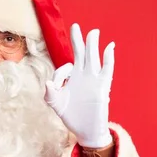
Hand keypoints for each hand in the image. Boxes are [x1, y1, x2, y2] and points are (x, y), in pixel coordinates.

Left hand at [45, 23, 114, 147]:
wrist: (85, 130)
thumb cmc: (71, 116)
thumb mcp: (56, 104)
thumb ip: (50, 93)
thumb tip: (48, 82)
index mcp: (71, 78)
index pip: (65, 67)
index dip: (59, 73)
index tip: (55, 86)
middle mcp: (83, 76)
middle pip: (81, 53)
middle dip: (78, 40)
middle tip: (75, 26)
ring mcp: (93, 79)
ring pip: (93, 57)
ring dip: (93, 44)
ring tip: (94, 32)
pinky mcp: (103, 86)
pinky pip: (107, 69)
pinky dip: (108, 58)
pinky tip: (109, 47)